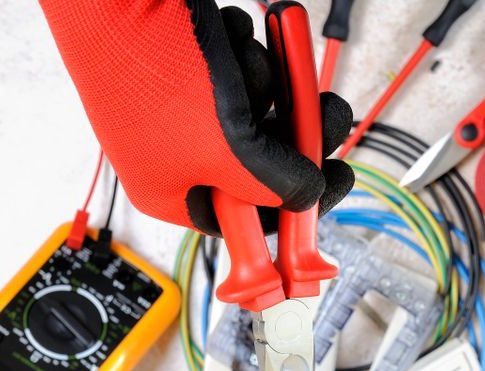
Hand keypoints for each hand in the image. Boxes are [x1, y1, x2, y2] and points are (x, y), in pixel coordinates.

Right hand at [40, 1, 353, 234]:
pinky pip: (240, 69)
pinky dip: (244, 49)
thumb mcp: (226, 149)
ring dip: (268, 81)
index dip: (298, 204)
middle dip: (296, 130)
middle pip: (263, 162)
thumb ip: (275, 186)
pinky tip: (229, 34)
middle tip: (326, 110)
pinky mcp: (192, 67)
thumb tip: (308, 197)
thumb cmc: (149, 66)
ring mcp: (183, 109)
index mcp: (174, 193)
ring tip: (250, 58)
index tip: (336, 178)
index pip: (249, 221)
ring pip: (259, 109)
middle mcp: (177, 155)